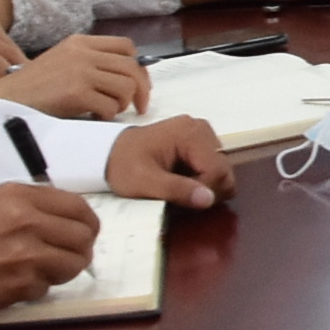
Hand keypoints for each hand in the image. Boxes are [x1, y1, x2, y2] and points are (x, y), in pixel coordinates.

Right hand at [0, 33, 149, 120]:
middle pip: (132, 67)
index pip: (126, 46)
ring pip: (125, 87)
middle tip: (139, 107)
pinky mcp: (76, 92)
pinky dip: (107, 115)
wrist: (5, 99)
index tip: (139, 84)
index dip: (138, 66)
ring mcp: (80, 71)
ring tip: (107, 111)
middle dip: (142, 90)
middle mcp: (83, 52)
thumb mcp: (62, 62)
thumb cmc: (34, 88)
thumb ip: (91, 63)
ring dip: (122, 104)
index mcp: (80, 42)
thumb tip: (126, 76)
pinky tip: (92, 117)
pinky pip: (110, 106)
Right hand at [0, 181, 104, 310]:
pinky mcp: (21, 281)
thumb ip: (36, 208)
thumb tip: (76, 222)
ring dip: (64, 271)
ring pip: (74, 263)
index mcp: (21, 196)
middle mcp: (26, 219)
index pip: (78, 206)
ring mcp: (25, 251)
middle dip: (80, 250)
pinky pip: (50, 286)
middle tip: (67, 257)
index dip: (88, 223)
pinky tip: (18, 282)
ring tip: (42, 271)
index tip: (85, 233)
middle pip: (83, 236)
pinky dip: (39, 288)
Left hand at [106, 117, 234, 210]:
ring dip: (204, 184)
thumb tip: (209, 199)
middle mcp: (201, 128)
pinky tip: (181, 179)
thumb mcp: (145, 183)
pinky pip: (211, 163)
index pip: (217, 170)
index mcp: (190, 134)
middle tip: (181, 197)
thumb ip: (177, 190)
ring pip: (220, 167)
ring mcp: (200, 131)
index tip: (182, 202)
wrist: (106, 152)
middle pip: (223, 168)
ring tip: (179, 188)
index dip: (205, 192)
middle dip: (207, 188)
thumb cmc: (123, 166)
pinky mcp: (197, 137)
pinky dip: (201, 176)